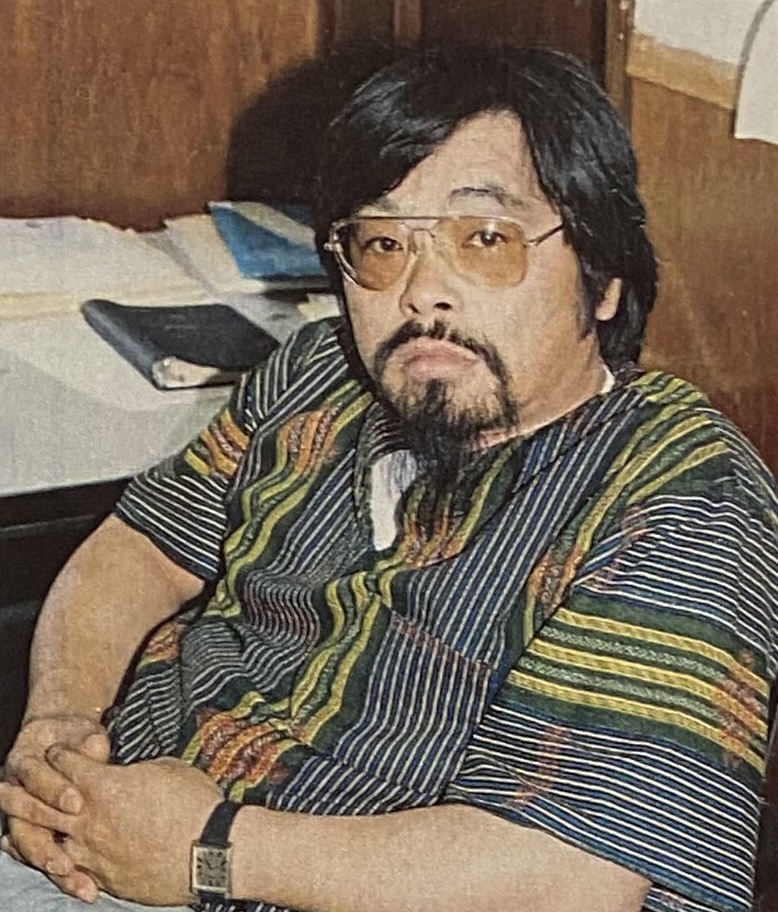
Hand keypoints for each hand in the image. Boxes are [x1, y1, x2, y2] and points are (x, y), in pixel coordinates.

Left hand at [3, 748, 223, 905]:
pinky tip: (48, 863)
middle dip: (20, 792)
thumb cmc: (194, 803)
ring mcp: (93, 852)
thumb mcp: (166, 769)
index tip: (57, 750)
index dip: (61, 754)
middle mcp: (90, 819)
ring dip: (26, 835)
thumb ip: (135, 771)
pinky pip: (70, 870)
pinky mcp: (104, 878)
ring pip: (47, 843)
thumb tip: (127, 774)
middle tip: (0, 786)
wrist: (209, 851)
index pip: (68, 764)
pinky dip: (54, 865)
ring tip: (6, 834)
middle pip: (42, 804)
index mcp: (105, 785)